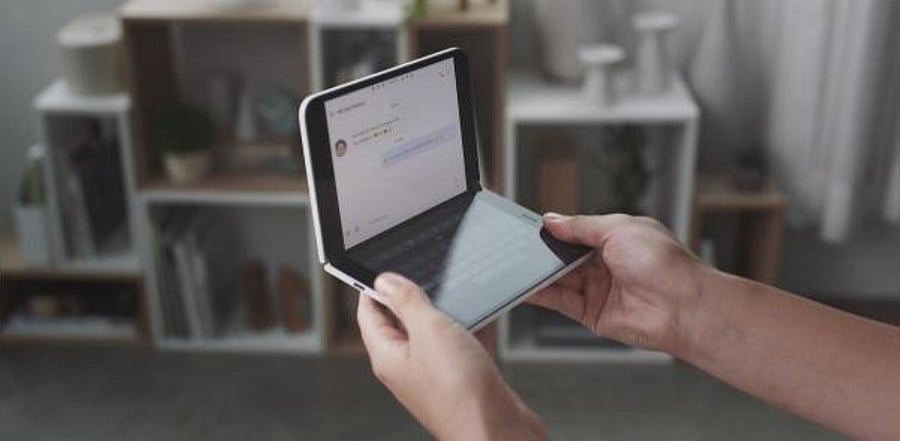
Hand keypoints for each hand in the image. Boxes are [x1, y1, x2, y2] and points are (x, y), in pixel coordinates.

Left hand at [357, 273, 545, 440]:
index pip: (368, 313)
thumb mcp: (430, 330)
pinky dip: (472, 329)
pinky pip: (462, 345)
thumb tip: (385, 281)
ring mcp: (436, 374)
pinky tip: (485, 317)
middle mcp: (408, 366)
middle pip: (402, 321)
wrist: (498, 433)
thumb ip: (407, 302)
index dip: (373, 287)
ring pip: (436, 332)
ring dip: (447, 312)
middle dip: (415, 295)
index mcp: (388, 356)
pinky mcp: (463, 378)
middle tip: (426, 272)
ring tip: (459, 292)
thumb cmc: (461, 394)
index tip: (383, 267)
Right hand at [530, 213, 707, 352]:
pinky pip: (561, 301)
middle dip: (544, 252)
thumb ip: (579, 226)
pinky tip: (526, 285)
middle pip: (565, 257)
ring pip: (560, 279)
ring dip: (539, 273)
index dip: (556, 231)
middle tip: (518, 246)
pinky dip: (542, 294)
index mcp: (617, 239)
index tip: (532, 228)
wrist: (682, 306)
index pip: (577, 232)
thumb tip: (552, 220)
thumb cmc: (663, 263)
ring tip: (515, 265)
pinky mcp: (593, 314)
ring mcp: (599, 290)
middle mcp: (607, 264)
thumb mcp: (617, 228)